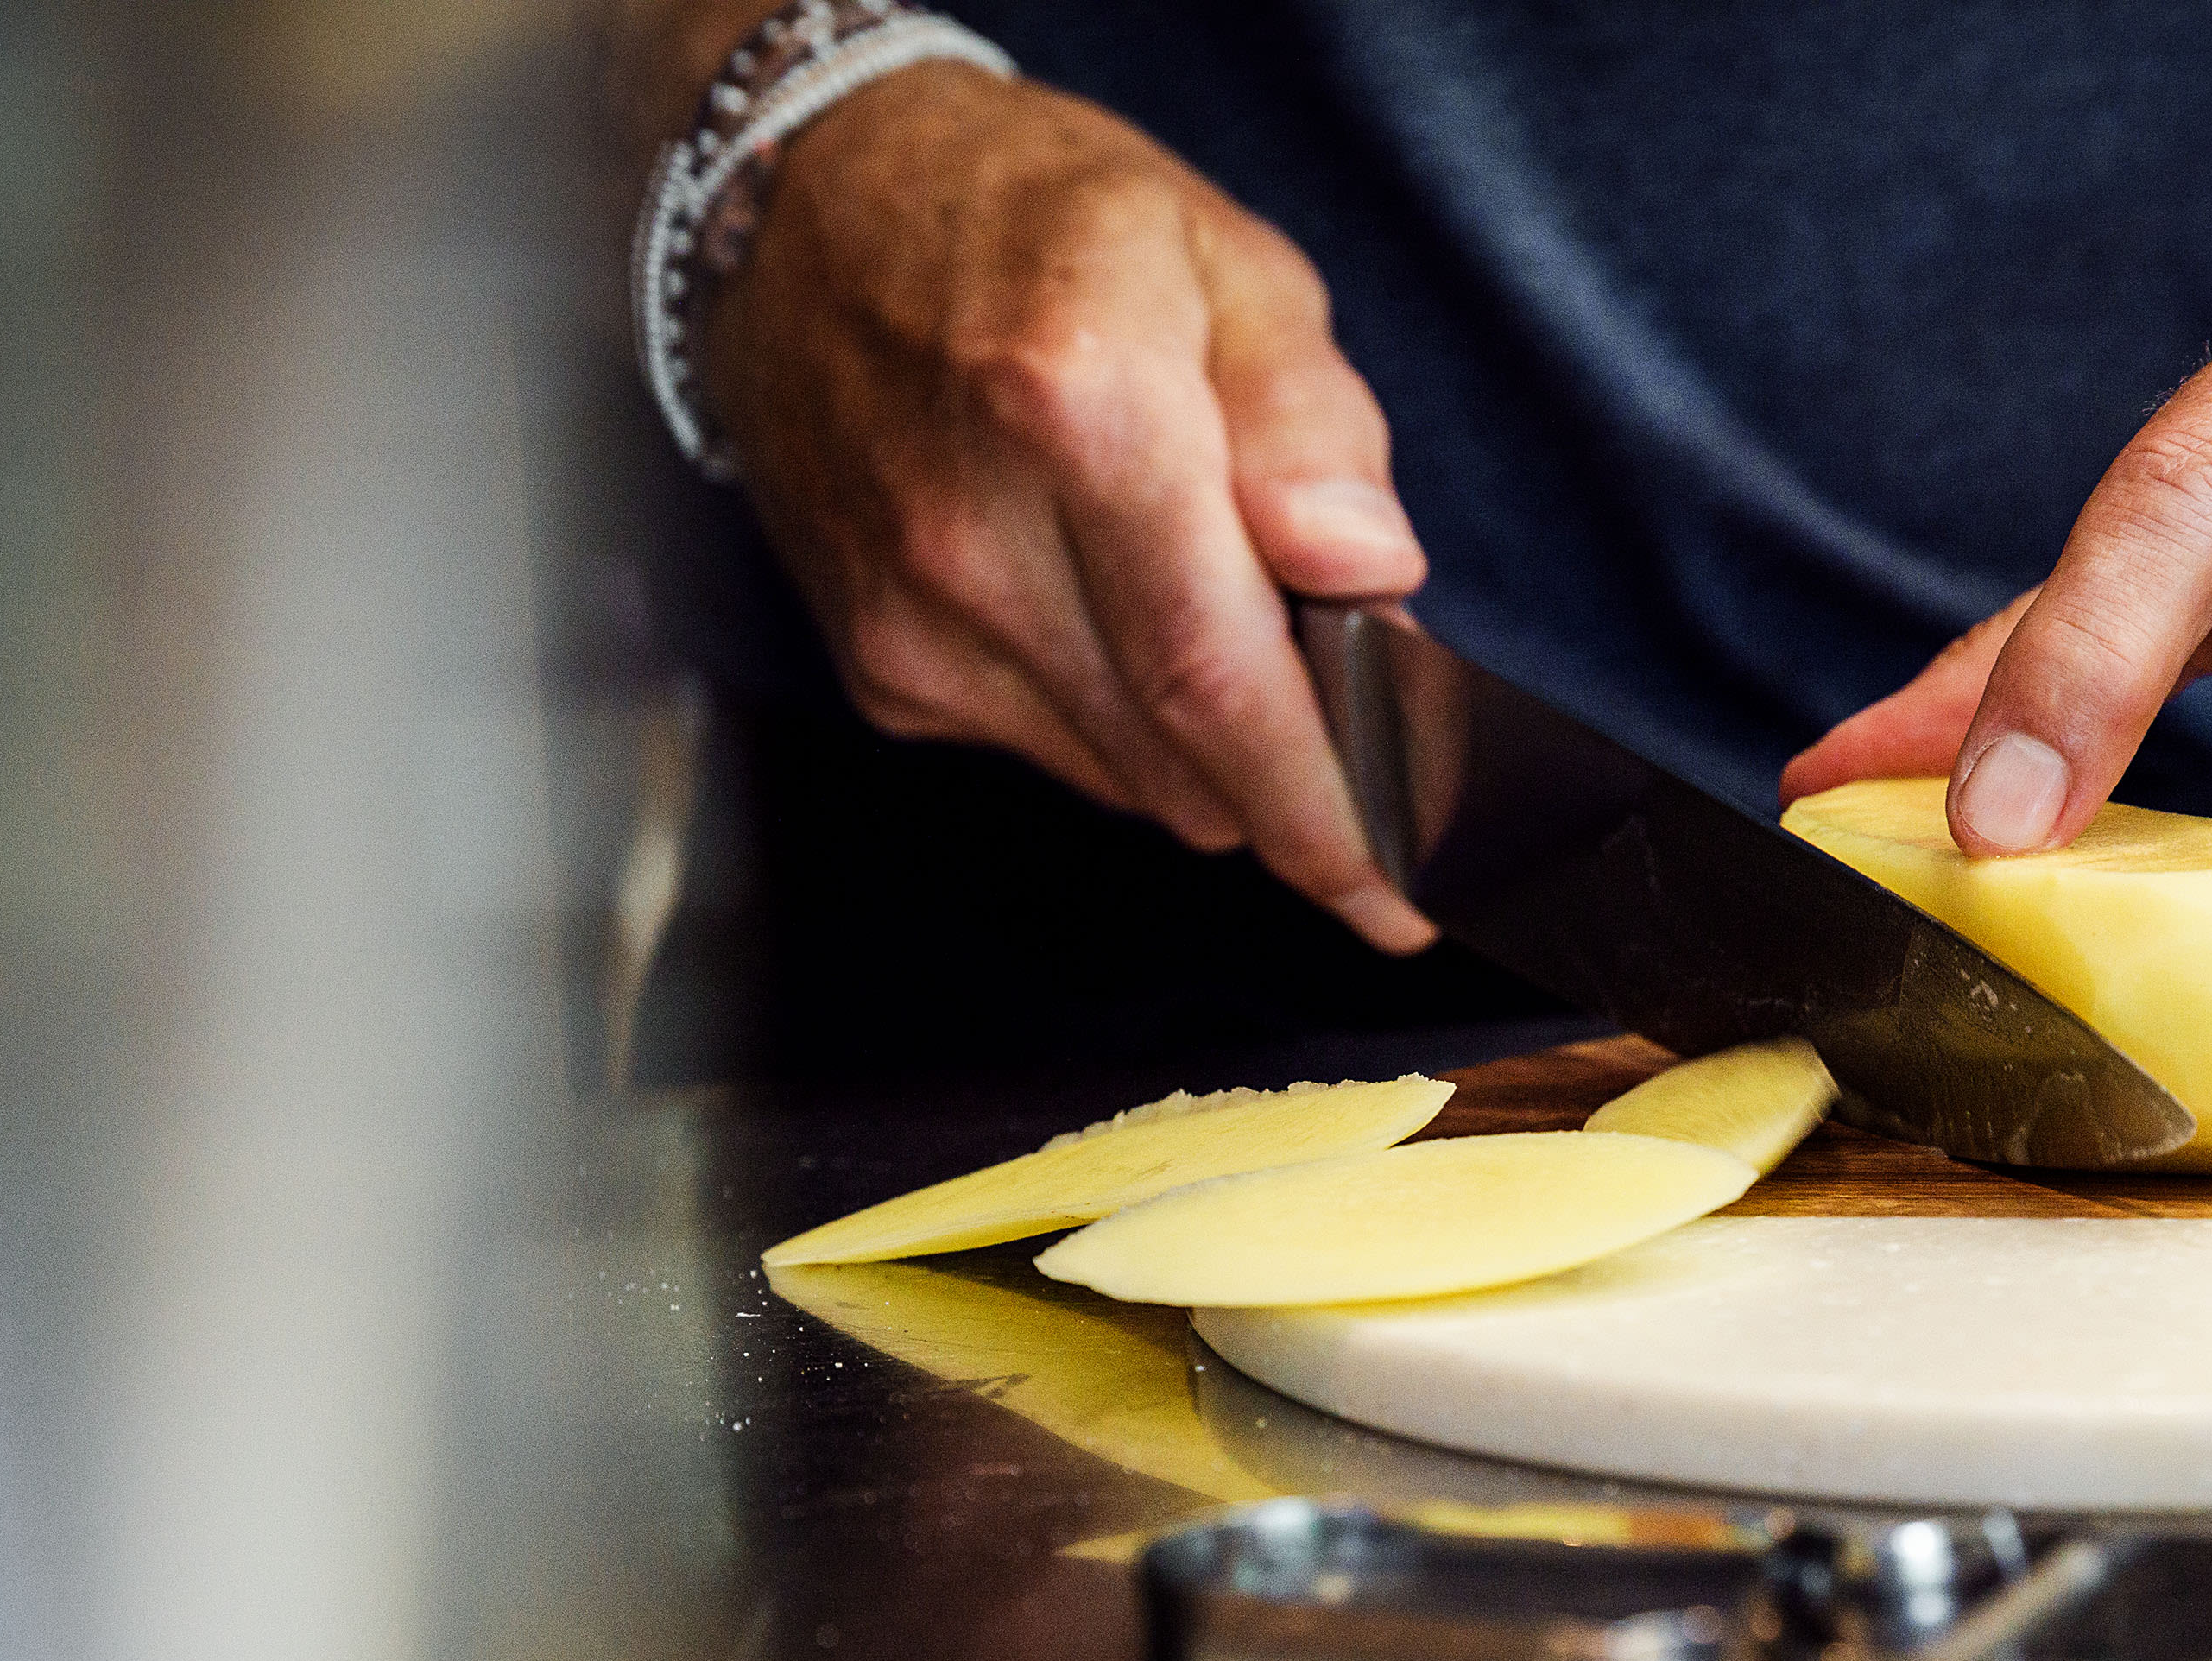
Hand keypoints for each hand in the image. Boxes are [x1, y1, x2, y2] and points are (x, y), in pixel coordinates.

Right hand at [704, 65, 1433, 951]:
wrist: (807, 217)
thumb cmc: (1037, 220)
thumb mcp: (1224, 254)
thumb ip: (1310, 420)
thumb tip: (1371, 574)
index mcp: (1077, 406)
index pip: (1221, 681)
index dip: (1326, 813)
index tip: (1404, 892)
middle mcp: (972, 536)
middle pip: (1186, 760)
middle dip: (1298, 774)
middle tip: (1355, 704)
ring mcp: (912, 621)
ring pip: (1133, 780)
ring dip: (1211, 739)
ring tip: (1216, 601)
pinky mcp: (884, 673)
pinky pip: (1060, 755)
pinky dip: (1125, 719)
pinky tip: (1111, 603)